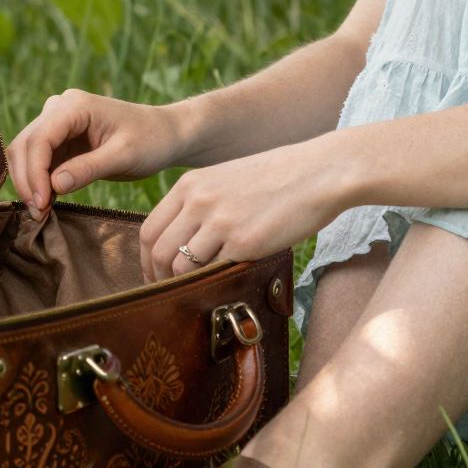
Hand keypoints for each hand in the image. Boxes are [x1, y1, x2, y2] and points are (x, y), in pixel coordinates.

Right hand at [6, 89, 183, 214]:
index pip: (39, 139)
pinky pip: (38, 162)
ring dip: (29, 183)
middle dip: (28, 181)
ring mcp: (58, 124)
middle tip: (38, 215)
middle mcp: (59, 109)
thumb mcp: (123, 156)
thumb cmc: (151, 140)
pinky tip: (47, 204)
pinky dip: (38, 182)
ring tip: (41, 213)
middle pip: (25, 146)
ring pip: (26, 154)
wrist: (166, 136)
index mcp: (74, 105)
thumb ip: (88, 169)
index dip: (34, 173)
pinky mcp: (61, 141)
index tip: (42, 204)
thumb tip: (52, 185)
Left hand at [138, 138, 353, 284]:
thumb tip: (183, 244)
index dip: (147, 261)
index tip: (156, 276)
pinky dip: (215, 284)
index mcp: (191, 185)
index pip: (148, 230)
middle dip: (159, 280)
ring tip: (200, 292)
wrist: (320, 172)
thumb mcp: (228, 179)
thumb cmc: (279, 178)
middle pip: (158, 252)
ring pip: (181, 267)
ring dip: (186, 285)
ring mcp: (220, 222)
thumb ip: (201, 205)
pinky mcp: (245, 242)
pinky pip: (214, 273)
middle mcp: (199, 201)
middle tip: (171, 295)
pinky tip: (226, 285)